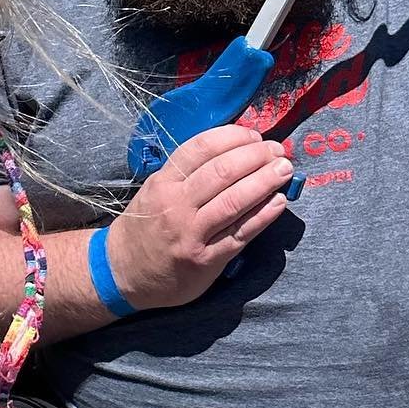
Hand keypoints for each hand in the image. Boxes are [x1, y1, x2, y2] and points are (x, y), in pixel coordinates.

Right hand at [107, 125, 292, 310]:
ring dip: (265, 181)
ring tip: (284, 170)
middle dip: (256, 156)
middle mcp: (176, 205)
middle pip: (223, 172)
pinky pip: (240, 234)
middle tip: (278, 151)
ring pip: (234, 201)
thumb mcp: (156, 189)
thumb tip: (235, 150)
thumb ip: (188, 172)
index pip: (202, 148)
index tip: (255, 135)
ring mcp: (192, 234)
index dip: (234, 137)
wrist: (123, 272)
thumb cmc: (146, 225)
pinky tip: (279, 202)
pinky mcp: (206, 260)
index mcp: (164, 182)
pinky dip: (263, 215)